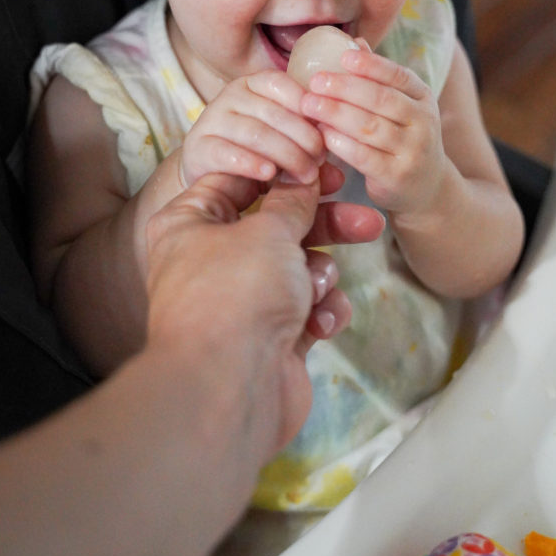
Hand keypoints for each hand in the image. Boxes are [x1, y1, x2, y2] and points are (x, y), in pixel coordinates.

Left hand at [144, 167, 382, 452]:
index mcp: (191, 222)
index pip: (241, 181)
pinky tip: (317, 324)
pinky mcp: (272, 337)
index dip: (284, 173)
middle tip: (365, 219)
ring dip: (319, 275)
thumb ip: (293, 201)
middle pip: (278, 225)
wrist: (228, 389)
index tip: (324, 165)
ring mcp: (243, 300)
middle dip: (324, 225)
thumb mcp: (269, 231)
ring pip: (300, 268)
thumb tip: (303, 178)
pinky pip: (307, 308)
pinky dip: (318, 312)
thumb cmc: (236, 294)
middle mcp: (213, 258)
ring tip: (317, 288)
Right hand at [180, 71, 325, 188]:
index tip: (328, 136)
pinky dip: (250, 163)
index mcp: (256, 84)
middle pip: (274, 112)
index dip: (309, 110)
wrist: (211, 176)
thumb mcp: (289, 151)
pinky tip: (269, 174)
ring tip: (305, 175)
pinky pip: (225, 151)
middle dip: (304, 139)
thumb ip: (313, 158)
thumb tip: (340, 177)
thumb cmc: (259, 156)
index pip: (285, 85)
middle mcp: (232, 95)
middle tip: (320, 163)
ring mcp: (212, 119)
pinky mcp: (198, 147)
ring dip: (285, 154)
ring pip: (254, 132)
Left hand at [300, 46, 446, 216]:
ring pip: (370, 127)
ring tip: (309, 104)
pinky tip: (321, 134)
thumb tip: (355, 42)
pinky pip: (364, 156)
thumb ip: (378, 78)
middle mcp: (423, 122)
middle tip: (315, 81)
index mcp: (422, 97)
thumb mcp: (399, 106)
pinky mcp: (397, 176)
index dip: (371, 65)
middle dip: (344, 88)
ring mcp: (413, 150)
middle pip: (381, 99)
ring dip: (336, 114)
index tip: (343, 57)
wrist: (426, 187)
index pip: (398, 75)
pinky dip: (341, 143)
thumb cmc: (402, 138)